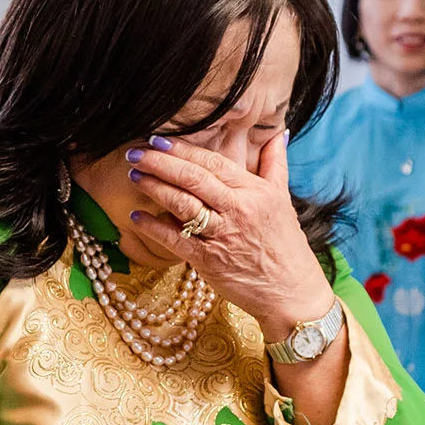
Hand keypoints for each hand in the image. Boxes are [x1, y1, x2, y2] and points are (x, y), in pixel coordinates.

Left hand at [125, 133, 332, 341]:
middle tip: (135, 152)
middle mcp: (238, 209)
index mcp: (254, 191)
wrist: (290, 291)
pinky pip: (176, 240)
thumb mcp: (282, 199)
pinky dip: (153, 227)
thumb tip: (276, 134)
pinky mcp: (209, 260)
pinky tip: (135, 217)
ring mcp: (223, 235)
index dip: (183, 150)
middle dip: (160, 163)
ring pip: (182, 205)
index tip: (158, 139)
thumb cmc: (284, 243)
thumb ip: (274, 164)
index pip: (212, 163)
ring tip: (134, 176)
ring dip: (154, 188)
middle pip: (193, 179)